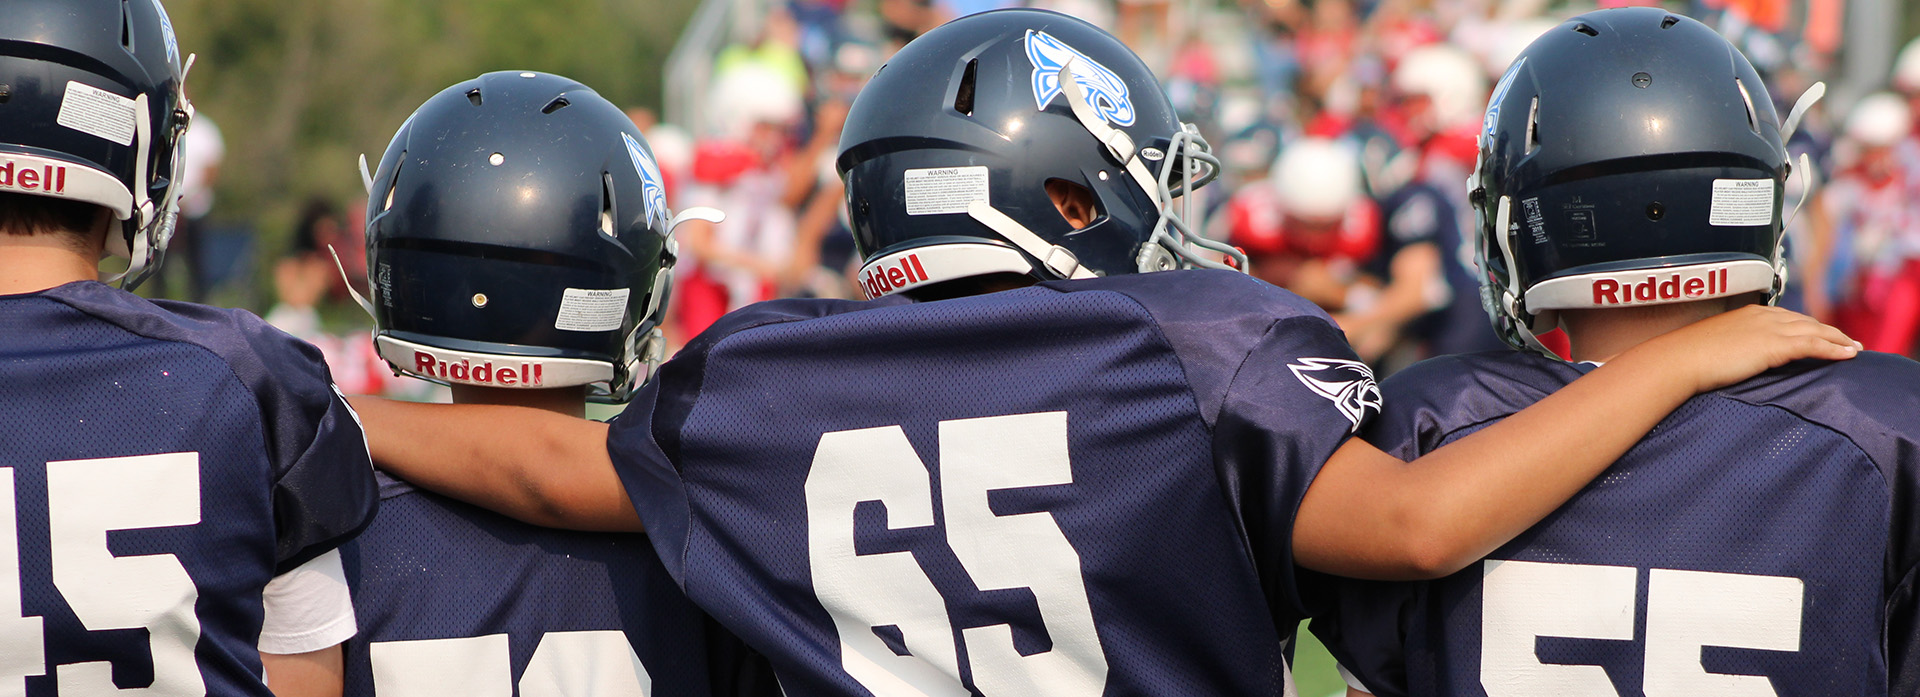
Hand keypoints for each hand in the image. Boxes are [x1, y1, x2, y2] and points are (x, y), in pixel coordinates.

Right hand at [1624, 305, 1859, 392]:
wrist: (1678, 360)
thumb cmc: (1686, 358)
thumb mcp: (1713, 347)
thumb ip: (1731, 347)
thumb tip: (1733, 359)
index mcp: (1747, 314)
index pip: (1787, 317)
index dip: (1807, 326)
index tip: (1820, 333)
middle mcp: (1762, 316)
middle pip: (1806, 321)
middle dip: (1828, 330)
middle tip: (1846, 341)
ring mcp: (1769, 329)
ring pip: (1815, 331)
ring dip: (1838, 339)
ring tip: (1854, 348)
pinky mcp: (1774, 345)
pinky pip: (1813, 345)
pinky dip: (1833, 348)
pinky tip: (1847, 355)